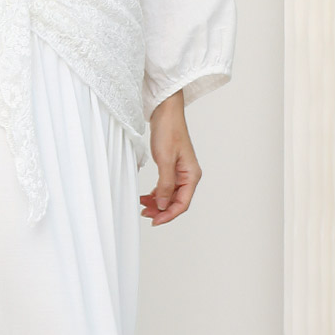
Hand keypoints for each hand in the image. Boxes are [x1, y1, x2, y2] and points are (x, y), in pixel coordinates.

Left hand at [139, 90, 201, 224]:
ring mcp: (180, 172)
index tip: (155, 221)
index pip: (182, 203)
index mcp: (191, 175)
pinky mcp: (172, 167)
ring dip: (157, 202)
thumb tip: (163, 205)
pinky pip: (165, 186)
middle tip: (144, 213)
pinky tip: (147, 196)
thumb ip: (165, 185)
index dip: (168, 215)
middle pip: (176, 201)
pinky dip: (156, 193)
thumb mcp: (165, 160)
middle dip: (161, 210)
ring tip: (143, 205)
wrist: (165, 112)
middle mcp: (188, 175)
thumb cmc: (169, 131)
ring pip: (169, 195)